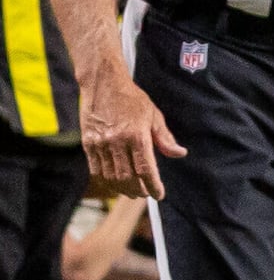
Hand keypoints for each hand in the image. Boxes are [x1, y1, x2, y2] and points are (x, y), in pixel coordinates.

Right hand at [81, 68, 183, 199]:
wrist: (103, 84)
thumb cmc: (132, 99)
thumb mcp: (154, 115)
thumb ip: (165, 138)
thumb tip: (179, 154)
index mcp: (136, 135)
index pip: (145, 169)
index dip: (153, 185)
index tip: (159, 195)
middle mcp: (117, 142)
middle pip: (127, 177)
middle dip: (138, 190)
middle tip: (145, 194)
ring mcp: (100, 144)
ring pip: (110, 176)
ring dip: (122, 189)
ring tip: (132, 192)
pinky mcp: (87, 144)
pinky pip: (95, 169)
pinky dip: (106, 180)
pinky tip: (115, 183)